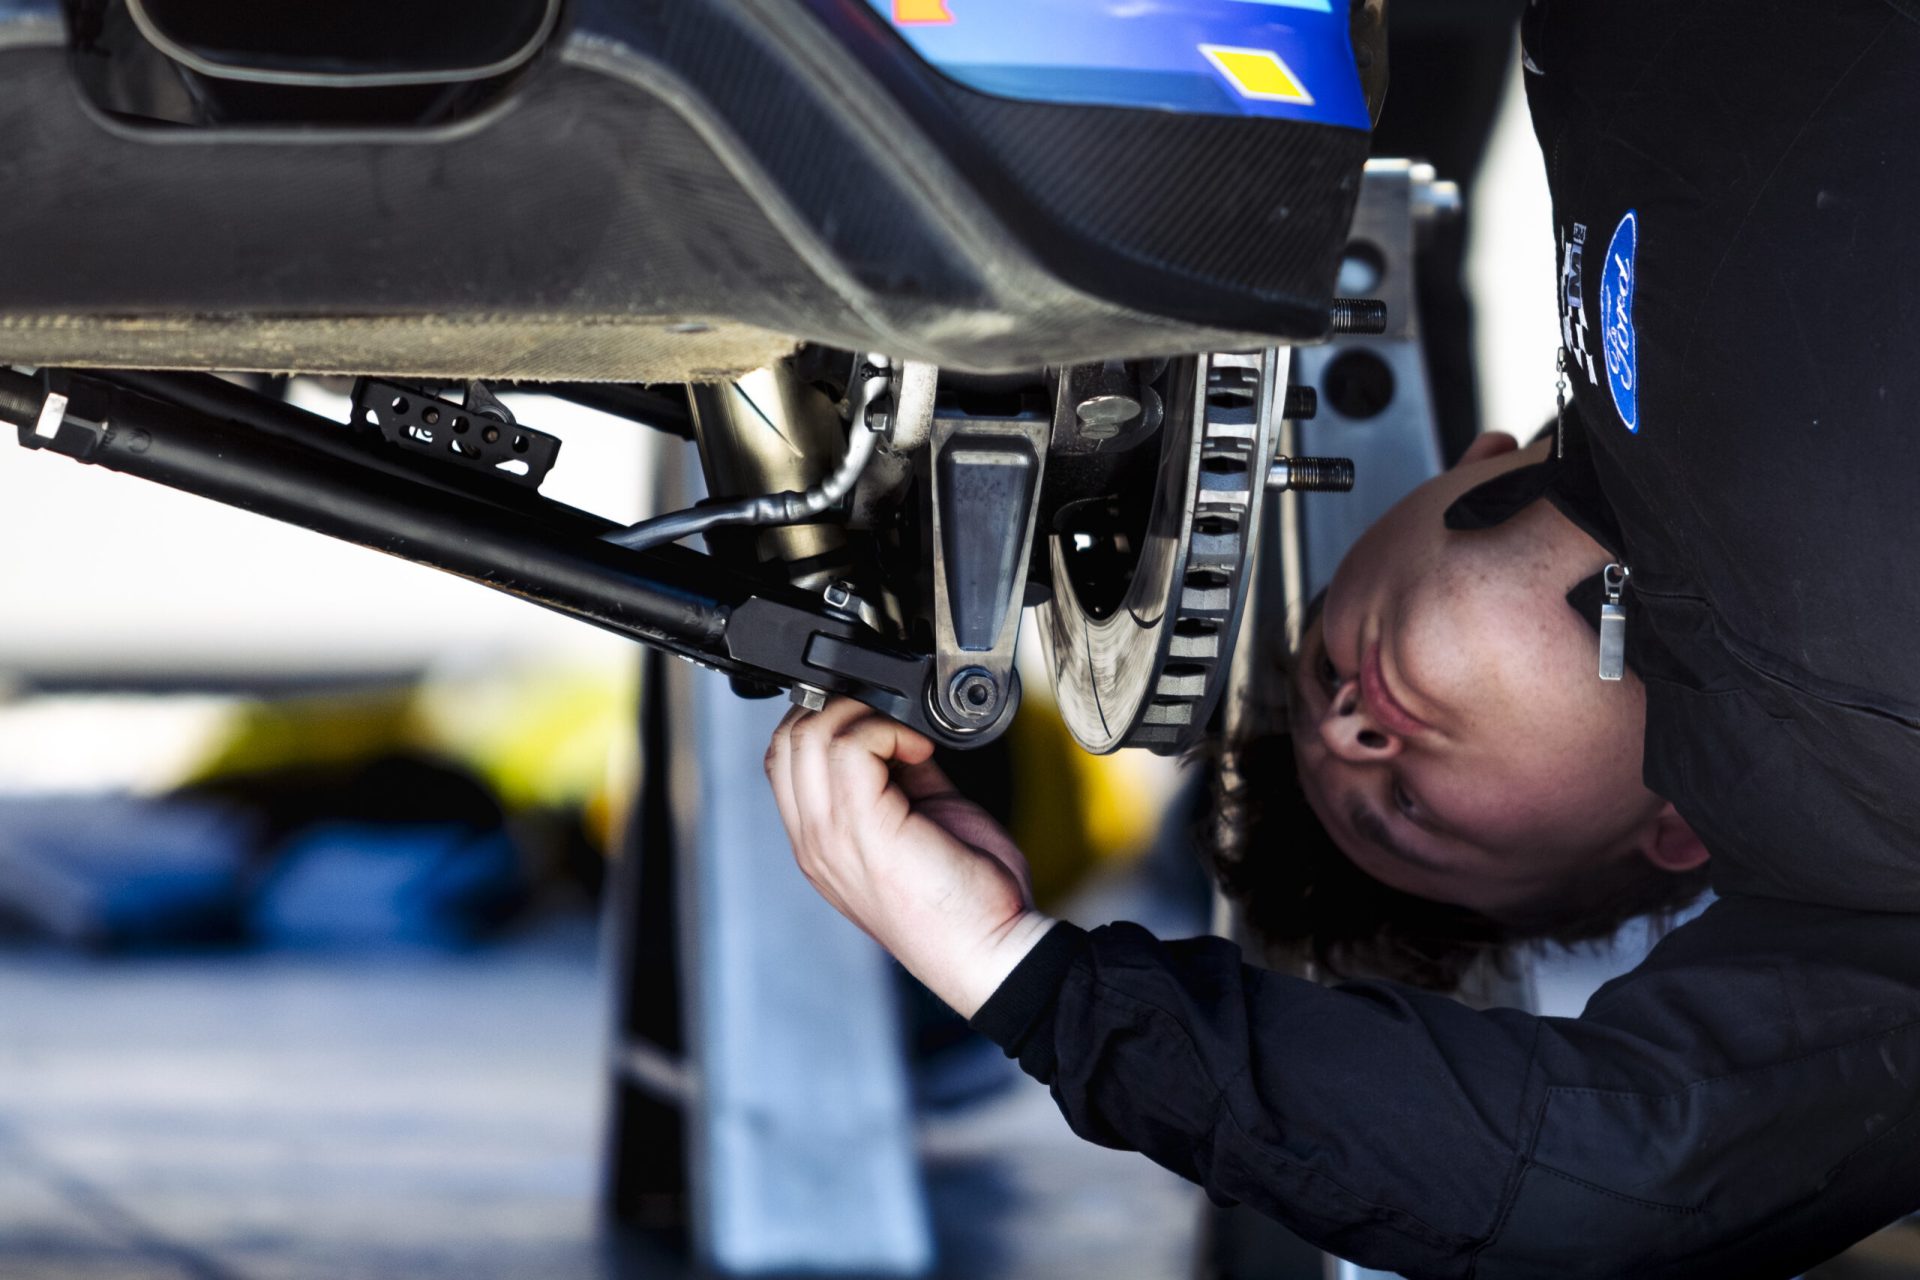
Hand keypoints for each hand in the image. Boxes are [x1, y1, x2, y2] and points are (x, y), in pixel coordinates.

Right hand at [765, 697, 1054, 1016]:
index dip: (826, 724)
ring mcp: (830, 838)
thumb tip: (902, 735)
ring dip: (865, 718)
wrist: (990, 951)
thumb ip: (900, 778)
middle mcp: (814, 843)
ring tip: (906, 740)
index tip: (878, 727)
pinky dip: (887, 731)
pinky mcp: (863, 830)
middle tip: (891, 726)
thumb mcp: (922, 822)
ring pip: (808, 736)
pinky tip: (919, 752)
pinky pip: (849, 748)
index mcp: (820, 843)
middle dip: (841, 710)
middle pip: (786, 740)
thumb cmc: (965, 900)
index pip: (783, 759)